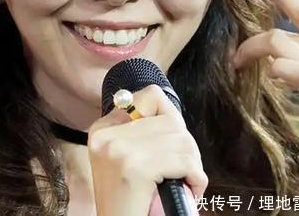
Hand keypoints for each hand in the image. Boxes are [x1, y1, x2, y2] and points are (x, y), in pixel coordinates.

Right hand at [87, 85, 206, 215]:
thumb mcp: (126, 160)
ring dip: (193, 164)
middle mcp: (106, 135)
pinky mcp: (133, 169)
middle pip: (171, 119)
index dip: (172, 120)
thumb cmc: (130, 202)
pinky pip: (183, 161)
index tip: (171, 147)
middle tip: (184, 171)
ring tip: (185, 182)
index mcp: (102, 129)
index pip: (151, 96)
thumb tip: (172, 113)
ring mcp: (118, 150)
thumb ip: (142, 133)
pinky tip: (190, 190)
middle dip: (187, 147)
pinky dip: (196, 177)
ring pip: (181, 140)